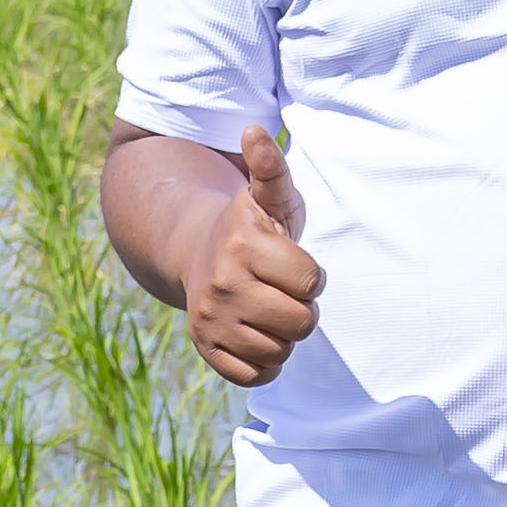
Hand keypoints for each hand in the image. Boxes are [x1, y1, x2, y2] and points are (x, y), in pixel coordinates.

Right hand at [186, 128, 323, 386]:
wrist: (195, 252)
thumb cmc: (249, 227)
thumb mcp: (268, 196)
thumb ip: (271, 167)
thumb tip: (254, 130)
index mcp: (244, 247)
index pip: (312, 284)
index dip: (311, 276)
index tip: (292, 265)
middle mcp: (223, 286)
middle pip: (301, 323)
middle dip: (301, 309)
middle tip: (282, 290)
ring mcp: (211, 320)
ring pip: (280, 351)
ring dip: (283, 335)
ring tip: (268, 310)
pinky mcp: (206, 348)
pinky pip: (255, 375)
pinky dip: (264, 363)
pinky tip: (256, 334)